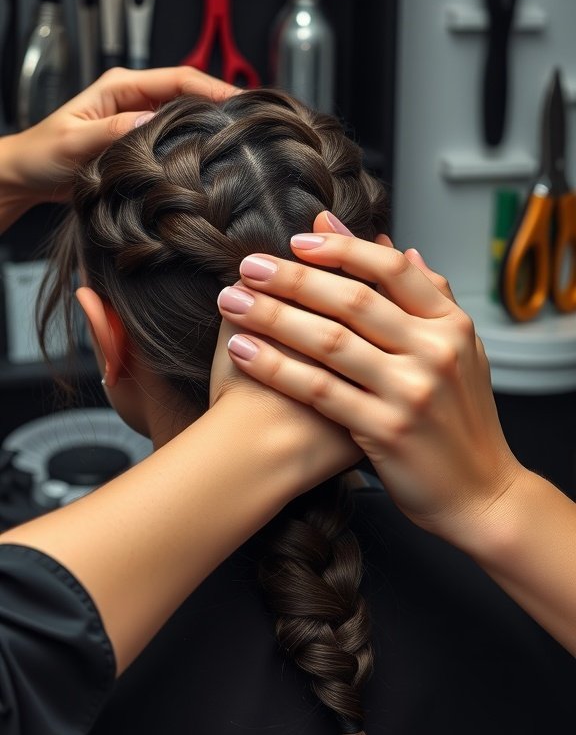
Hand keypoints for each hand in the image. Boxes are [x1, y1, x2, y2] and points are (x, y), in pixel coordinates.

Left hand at [1, 66, 236, 219]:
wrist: (25, 176)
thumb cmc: (42, 155)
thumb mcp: (73, 142)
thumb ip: (112, 131)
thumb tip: (150, 123)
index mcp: (120, 86)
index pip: (178, 79)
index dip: (212, 89)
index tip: (238, 102)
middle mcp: (133, 100)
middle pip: (189, 96)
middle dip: (219, 105)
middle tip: (248, 123)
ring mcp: (139, 122)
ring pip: (184, 119)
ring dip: (208, 127)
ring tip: (236, 140)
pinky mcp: (140, 145)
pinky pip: (174, 141)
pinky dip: (193, 147)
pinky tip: (208, 160)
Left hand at [217, 215, 522, 548]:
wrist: (480, 493)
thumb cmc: (461, 420)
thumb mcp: (462, 351)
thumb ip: (430, 297)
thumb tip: (396, 244)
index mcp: (451, 325)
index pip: (392, 269)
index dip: (341, 249)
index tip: (298, 241)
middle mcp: (434, 353)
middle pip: (353, 300)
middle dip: (293, 278)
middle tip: (248, 265)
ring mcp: (411, 392)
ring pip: (330, 341)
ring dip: (273, 317)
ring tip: (232, 302)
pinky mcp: (386, 431)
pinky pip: (321, 390)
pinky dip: (278, 368)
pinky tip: (244, 352)